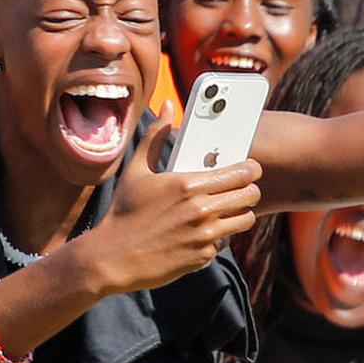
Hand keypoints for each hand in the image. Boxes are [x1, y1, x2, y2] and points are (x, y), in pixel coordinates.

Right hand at [84, 103, 261, 294]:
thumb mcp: (136, 170)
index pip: (242, 172)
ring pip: (245, 219)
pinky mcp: (202, 256)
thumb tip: (167, 105)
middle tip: (238, 189)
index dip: (250, 169)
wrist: (112, 257)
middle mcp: (202, 209)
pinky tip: (199, 232)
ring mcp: (204, 235)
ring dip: (239, 213)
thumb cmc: (124, 211)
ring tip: (224, 209)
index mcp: (189, 183)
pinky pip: (224, 242)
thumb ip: (156, 136)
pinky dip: (217, 237)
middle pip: (251, 195)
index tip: (248, 169)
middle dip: (249, 190)